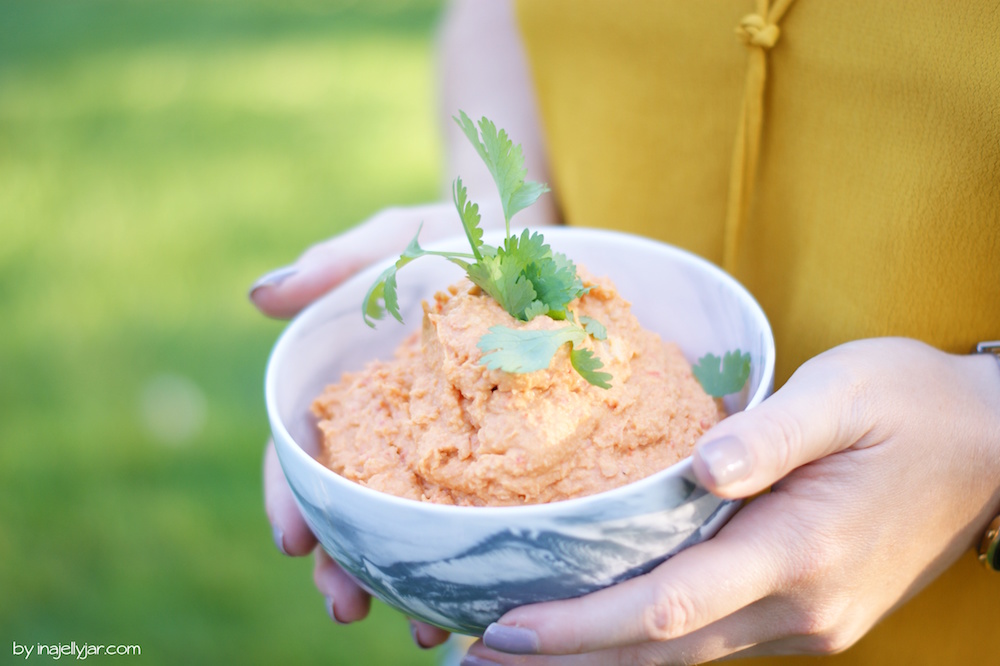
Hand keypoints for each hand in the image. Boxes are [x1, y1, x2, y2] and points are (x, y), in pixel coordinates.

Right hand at [254, 203, 478, 648]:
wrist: (540, 248)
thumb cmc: (458, 237)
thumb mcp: (396, 240)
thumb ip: (335, 266)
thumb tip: (260, 297)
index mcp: (358, 392)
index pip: (306, 453)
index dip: (291, 496)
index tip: (292, 539)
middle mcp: (395, 432)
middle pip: (352, 509)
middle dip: (343, 563)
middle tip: (347, 606)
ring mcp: (448, 451)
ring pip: (411, 530)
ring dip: (406, 581)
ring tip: (421, 627)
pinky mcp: (506, 459)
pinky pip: (482, 518)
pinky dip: (473, 560)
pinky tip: (482, 598)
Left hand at [462, 338, 999, 664]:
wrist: (993, 447)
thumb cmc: (914, 406)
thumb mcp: (845, 392)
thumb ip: (771, 434)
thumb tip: (700, 466)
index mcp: (801, 550)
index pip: (668, 605)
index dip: (582, 623)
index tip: (507, 627)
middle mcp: (799, 607)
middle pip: (661, 648)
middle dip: (568, 658)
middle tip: (476, 659)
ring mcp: (806, 620)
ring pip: (682, 654)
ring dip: (600, 657)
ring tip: (518, 655)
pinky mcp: (806, 612)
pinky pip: (709, 636)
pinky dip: (646, 640)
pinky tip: (602, 630)